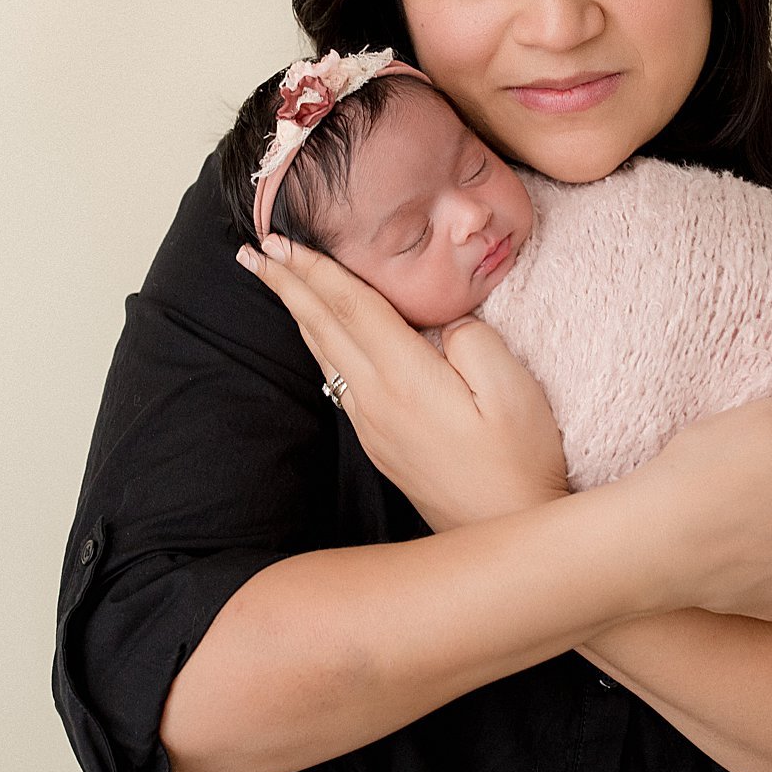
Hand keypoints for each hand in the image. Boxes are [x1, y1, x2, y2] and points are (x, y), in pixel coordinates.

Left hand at [239, 235, 571, 531]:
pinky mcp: (380, 443)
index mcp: (406, 379)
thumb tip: (443, 323)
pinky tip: (318, 337)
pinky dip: (320, 345)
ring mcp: (373, 426)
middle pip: (323, 327)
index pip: (350, 307)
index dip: (314, 269)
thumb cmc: (519, 462)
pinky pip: (338, 380)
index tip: (280, 239)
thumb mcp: (514, 391)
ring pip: (325, 354)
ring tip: (274, 282)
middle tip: (253, 250)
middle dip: (287, 284)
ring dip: (297, 312)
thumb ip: (473, 340)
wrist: (507, 531)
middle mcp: (377, 401)